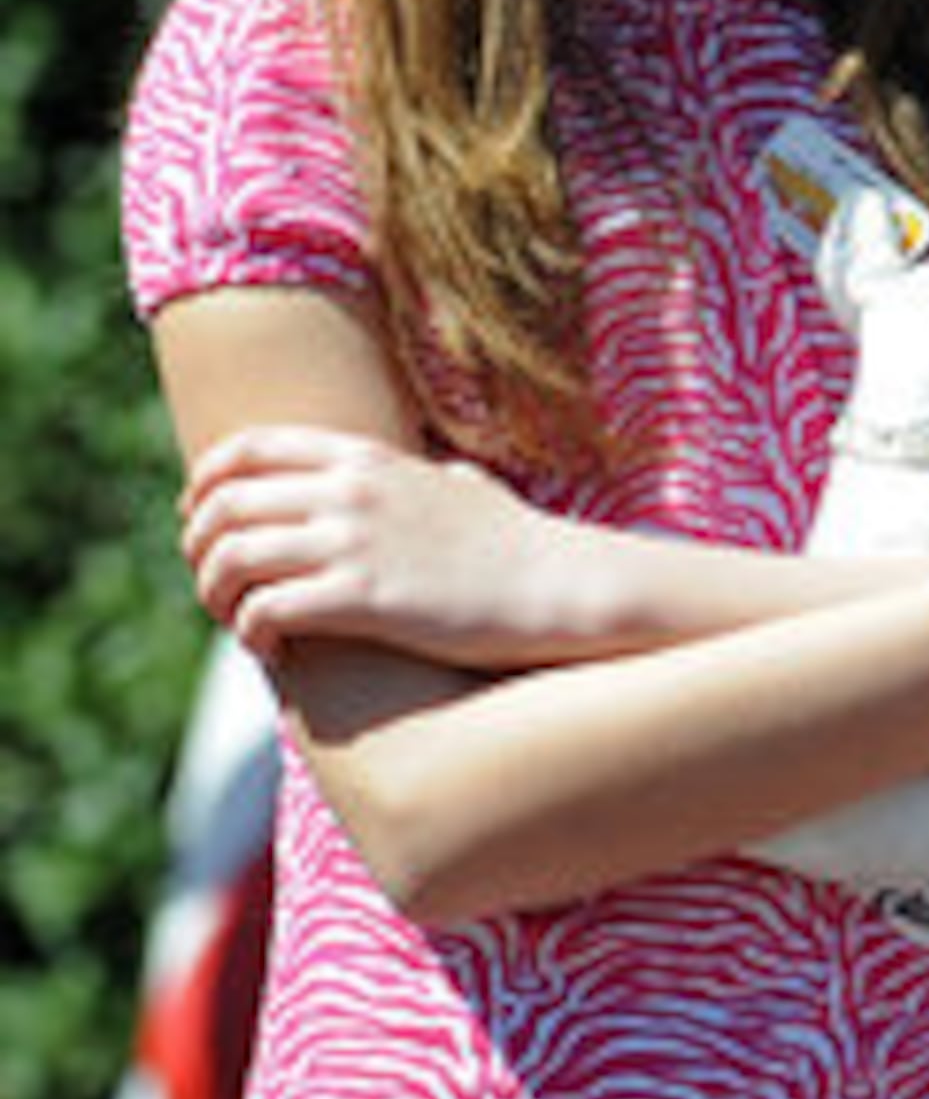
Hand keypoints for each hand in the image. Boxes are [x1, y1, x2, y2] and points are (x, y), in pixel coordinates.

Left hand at [181, 427, 574, 666]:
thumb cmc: (517, 544)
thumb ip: (428, 474)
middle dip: (199, 550)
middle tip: (215, 585)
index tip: (202, 521)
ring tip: (237, 621)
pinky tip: (274, 649)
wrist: (559, 586)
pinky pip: (265, 610)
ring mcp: (355, 543)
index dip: (204, 485)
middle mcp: (349, 492)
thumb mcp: (465, 486)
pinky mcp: (363, 599)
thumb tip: (432, 472)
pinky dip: (251, 634)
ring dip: (215, 596)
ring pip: (229, 558)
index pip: (246, 449)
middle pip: (222, 506)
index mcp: (365, 459)